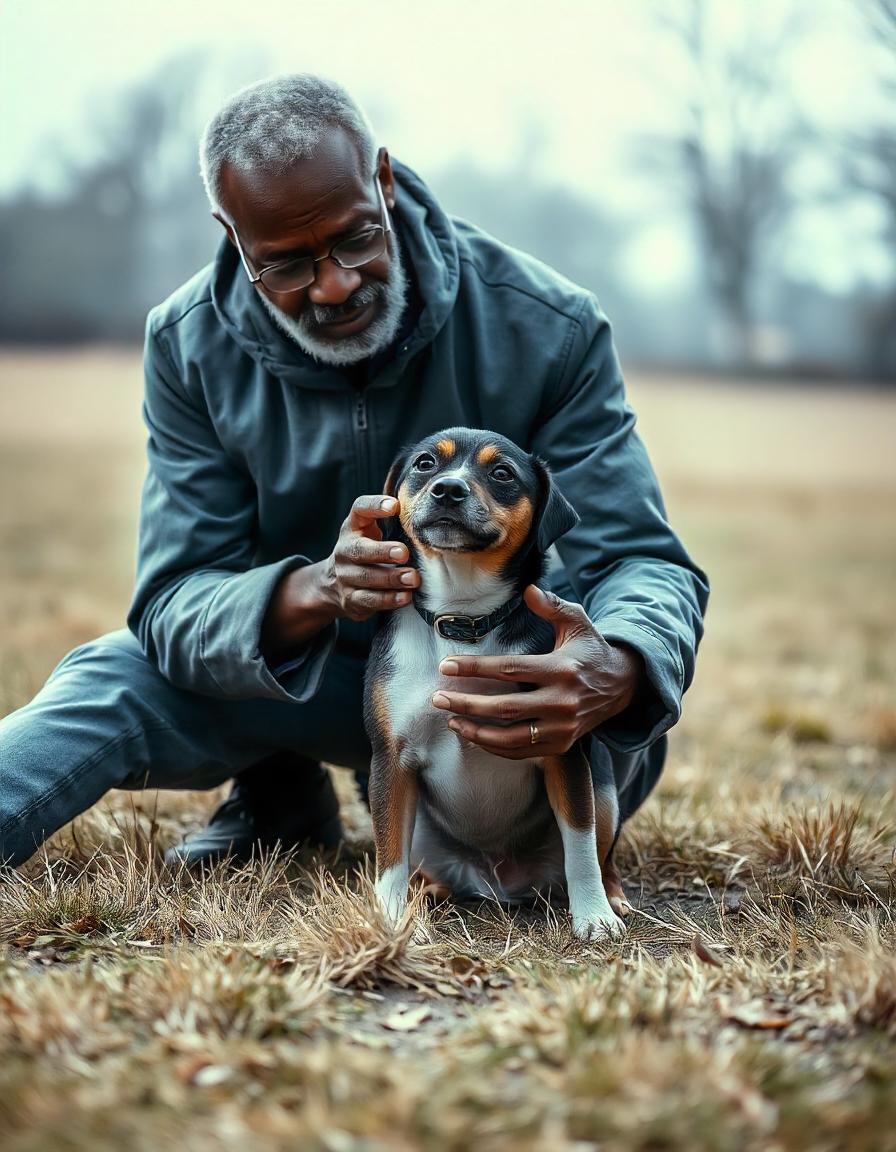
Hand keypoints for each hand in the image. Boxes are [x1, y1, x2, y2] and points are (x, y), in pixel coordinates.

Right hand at [321, 495, 420, 621]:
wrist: (331, 584)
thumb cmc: (363, 551)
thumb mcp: (369, 531)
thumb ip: (389, 521)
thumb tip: (423, 513)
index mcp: (352, 528)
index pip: (359, 510)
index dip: (375, 506)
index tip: (394, 506)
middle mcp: (344, 551)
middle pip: (359, 549)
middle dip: (382, 551)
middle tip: (403, 553)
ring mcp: (345, 576)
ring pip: (366, 577)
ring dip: (392, 578)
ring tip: (412, 578)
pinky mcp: (351, 600)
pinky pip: (369, 600)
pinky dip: (389, 599)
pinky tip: (405, 596)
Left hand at [430, 585, 643, 759]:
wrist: (622, 686)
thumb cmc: (590, 649)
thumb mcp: (577, 622)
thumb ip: (552, 606)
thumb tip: (528, 589)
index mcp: (562, 669)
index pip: (510, 670)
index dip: (476, 668)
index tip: (447, 666)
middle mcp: (563, 702)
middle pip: (505, 708)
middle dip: (466, 704)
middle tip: (438, 698)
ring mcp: (563, 728)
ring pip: (511, 737)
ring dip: (476, 732)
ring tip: (450, 720)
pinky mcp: (562, 745)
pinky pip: (522, 751)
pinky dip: (495, 747)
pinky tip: (473, 736)